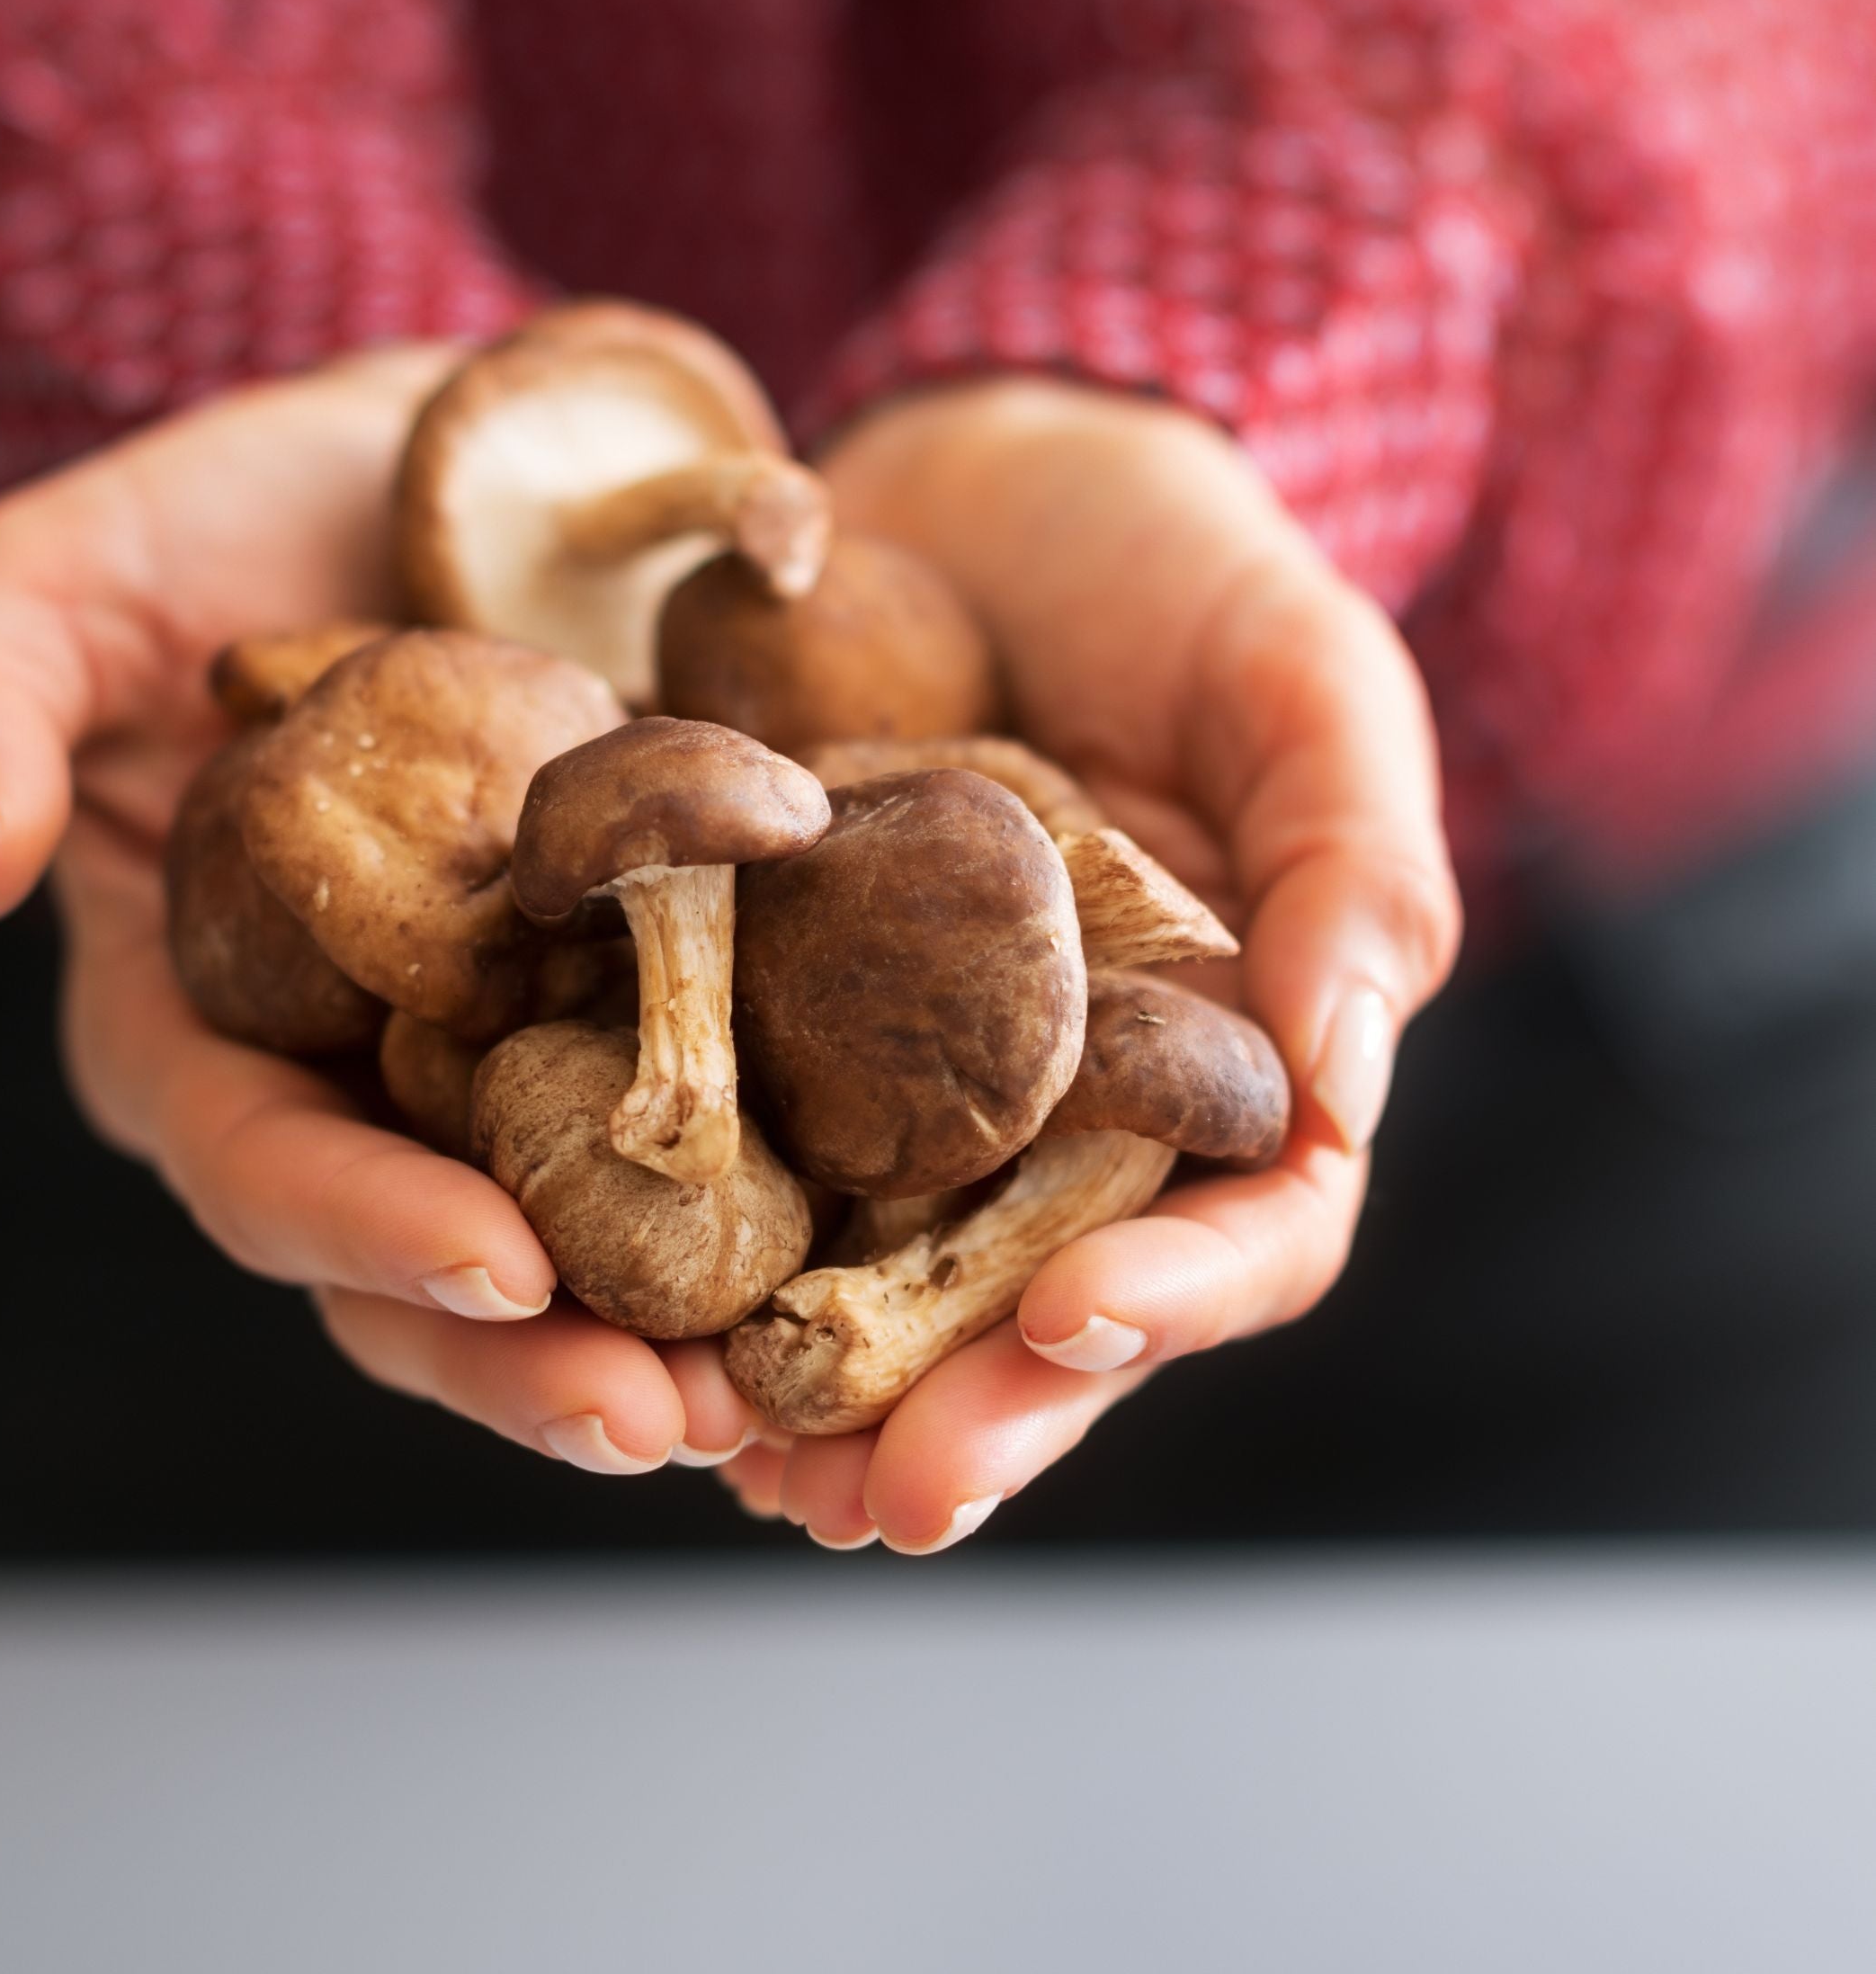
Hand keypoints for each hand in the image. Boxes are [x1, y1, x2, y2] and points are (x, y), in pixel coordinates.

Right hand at [0, 347, 765, 1479]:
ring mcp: (512, 1050)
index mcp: (204, 1017)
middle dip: (534, 1356)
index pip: (261, 1157)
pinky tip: (872, 1255)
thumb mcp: (68, 578)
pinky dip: (783, 1198)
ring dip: (674, 1330)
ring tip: (784, 1403)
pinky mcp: (645, 996)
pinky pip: (713, 1121)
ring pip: (582, 1236)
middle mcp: (363, 1073)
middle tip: (662, 1425)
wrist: (435, 450)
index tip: (493, 1266)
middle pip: (431, 1259)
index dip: (363, 1224)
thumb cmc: (226, 517)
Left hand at [720, 378, 1461, 1551]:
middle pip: (1043, 1303)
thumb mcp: (1298, 673)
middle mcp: (1065, 1107)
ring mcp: (911, 1077)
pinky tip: (618, 1315)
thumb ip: (1355, 860)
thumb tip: (1344, 1067)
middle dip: (971, 1410)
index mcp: (1222, 1059)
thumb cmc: (1169, 564)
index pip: (1243, 1227)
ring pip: (879, 1277)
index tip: (1078, 1323)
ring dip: (815, 1389)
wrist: (972, 474)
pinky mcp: (767, 1018)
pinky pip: (731, 1155)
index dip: (1175, 1297)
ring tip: (737, 1462)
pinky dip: (689, 1244)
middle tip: (878, 1499)